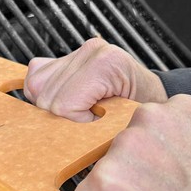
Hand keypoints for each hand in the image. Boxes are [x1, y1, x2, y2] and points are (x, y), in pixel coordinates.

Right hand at [23, 37, 167, 120]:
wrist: (153, 95)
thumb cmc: (143, 111)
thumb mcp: (125, 124)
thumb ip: (94, 128)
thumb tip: (63, 138)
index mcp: (108, 64)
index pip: (62, 103)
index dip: (75, 121)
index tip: (95, 122)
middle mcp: (91, 51)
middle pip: (46, 96)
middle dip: (63, 115)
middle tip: (88, 117)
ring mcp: (79, 51)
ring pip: (37, 86)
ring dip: (52, 104)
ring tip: (79, 107)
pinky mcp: (68, 55)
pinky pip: (37, 74)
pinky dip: (44, 91)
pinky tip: (66, 98)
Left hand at [75, 95, 190, 190]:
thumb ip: (175, 144)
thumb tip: (147, 155)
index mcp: (182, 110)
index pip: (142, 125)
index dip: (151, 158)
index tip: (166, 176)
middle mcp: (150, 119)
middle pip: (116, 144)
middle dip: (129, 172)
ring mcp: (125, 149)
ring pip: (101, 171)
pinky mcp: (105, 182)